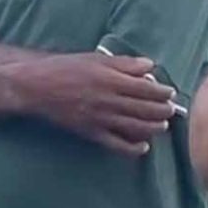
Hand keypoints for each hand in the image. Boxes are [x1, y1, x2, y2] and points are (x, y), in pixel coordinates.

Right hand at [11, 53, 177, 156]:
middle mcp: (108, 100)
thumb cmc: (64, 68)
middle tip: (171, 110)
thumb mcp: (95, 59)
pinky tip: (143, 148)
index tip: (170, 93)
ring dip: (153, 128)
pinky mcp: (90, 132)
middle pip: (144, 109)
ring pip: (135, 127)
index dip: (162, 92)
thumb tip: (149, 65)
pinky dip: (133, 148)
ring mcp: (100, 118)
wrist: (36, 87)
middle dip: (162, 111)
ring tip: (162, 126)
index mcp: (111, 79)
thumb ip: (124, 63)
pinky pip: (116, 144)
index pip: (146, 88)